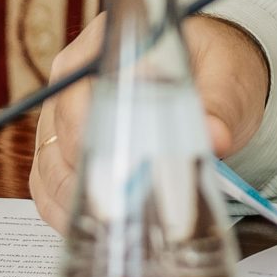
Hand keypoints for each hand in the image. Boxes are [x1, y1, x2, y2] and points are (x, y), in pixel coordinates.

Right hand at [27, 13, 271, 231]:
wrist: (215, 74)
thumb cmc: (215, 66)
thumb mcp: (229, 77)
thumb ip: (219, 103)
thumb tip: (216, 137)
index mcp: (106, 48)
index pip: (80, 94)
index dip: (95, 136)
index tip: (123, 170)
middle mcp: (73, 80)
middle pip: (59, 135)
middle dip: (89, 178)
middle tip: (125, 210)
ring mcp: (63, 115)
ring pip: (48, 165)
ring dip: (74, 201)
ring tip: (111, 228)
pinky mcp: (65, 147)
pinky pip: (48, 183)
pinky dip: (65, 209)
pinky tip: (94, 228)